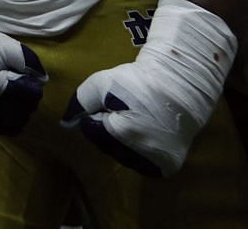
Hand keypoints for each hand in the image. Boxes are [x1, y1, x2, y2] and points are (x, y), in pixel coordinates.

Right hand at [0, 0, 45, 135]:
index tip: (19, 72)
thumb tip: (43, 79)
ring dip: (23, 107)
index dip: (29, 82)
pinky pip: (9, 127)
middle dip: (28, 95)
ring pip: (19, 121)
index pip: (29, 94)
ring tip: (13, 90)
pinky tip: (10, 102)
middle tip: (16, 79)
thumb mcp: (1, 43)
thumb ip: (26, 59)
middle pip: (27, 109)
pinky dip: (15, 117)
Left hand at [61, 0, 235, 176]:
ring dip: (120, 142)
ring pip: (123, 158)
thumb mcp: (102, 82)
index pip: (92, 131)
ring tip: (132, 120)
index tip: (107, 104)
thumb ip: (80, 102)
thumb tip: (65, 123)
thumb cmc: (139, 81)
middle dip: (106, 129)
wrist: (181, 85)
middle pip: (106, 146)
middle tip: (120, 110)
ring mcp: (157, 164)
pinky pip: (141, 164)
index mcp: (124, 133)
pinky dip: (136, 152)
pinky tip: (142, 134)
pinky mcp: (169, 167)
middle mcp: (142, 155)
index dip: (96, 116)